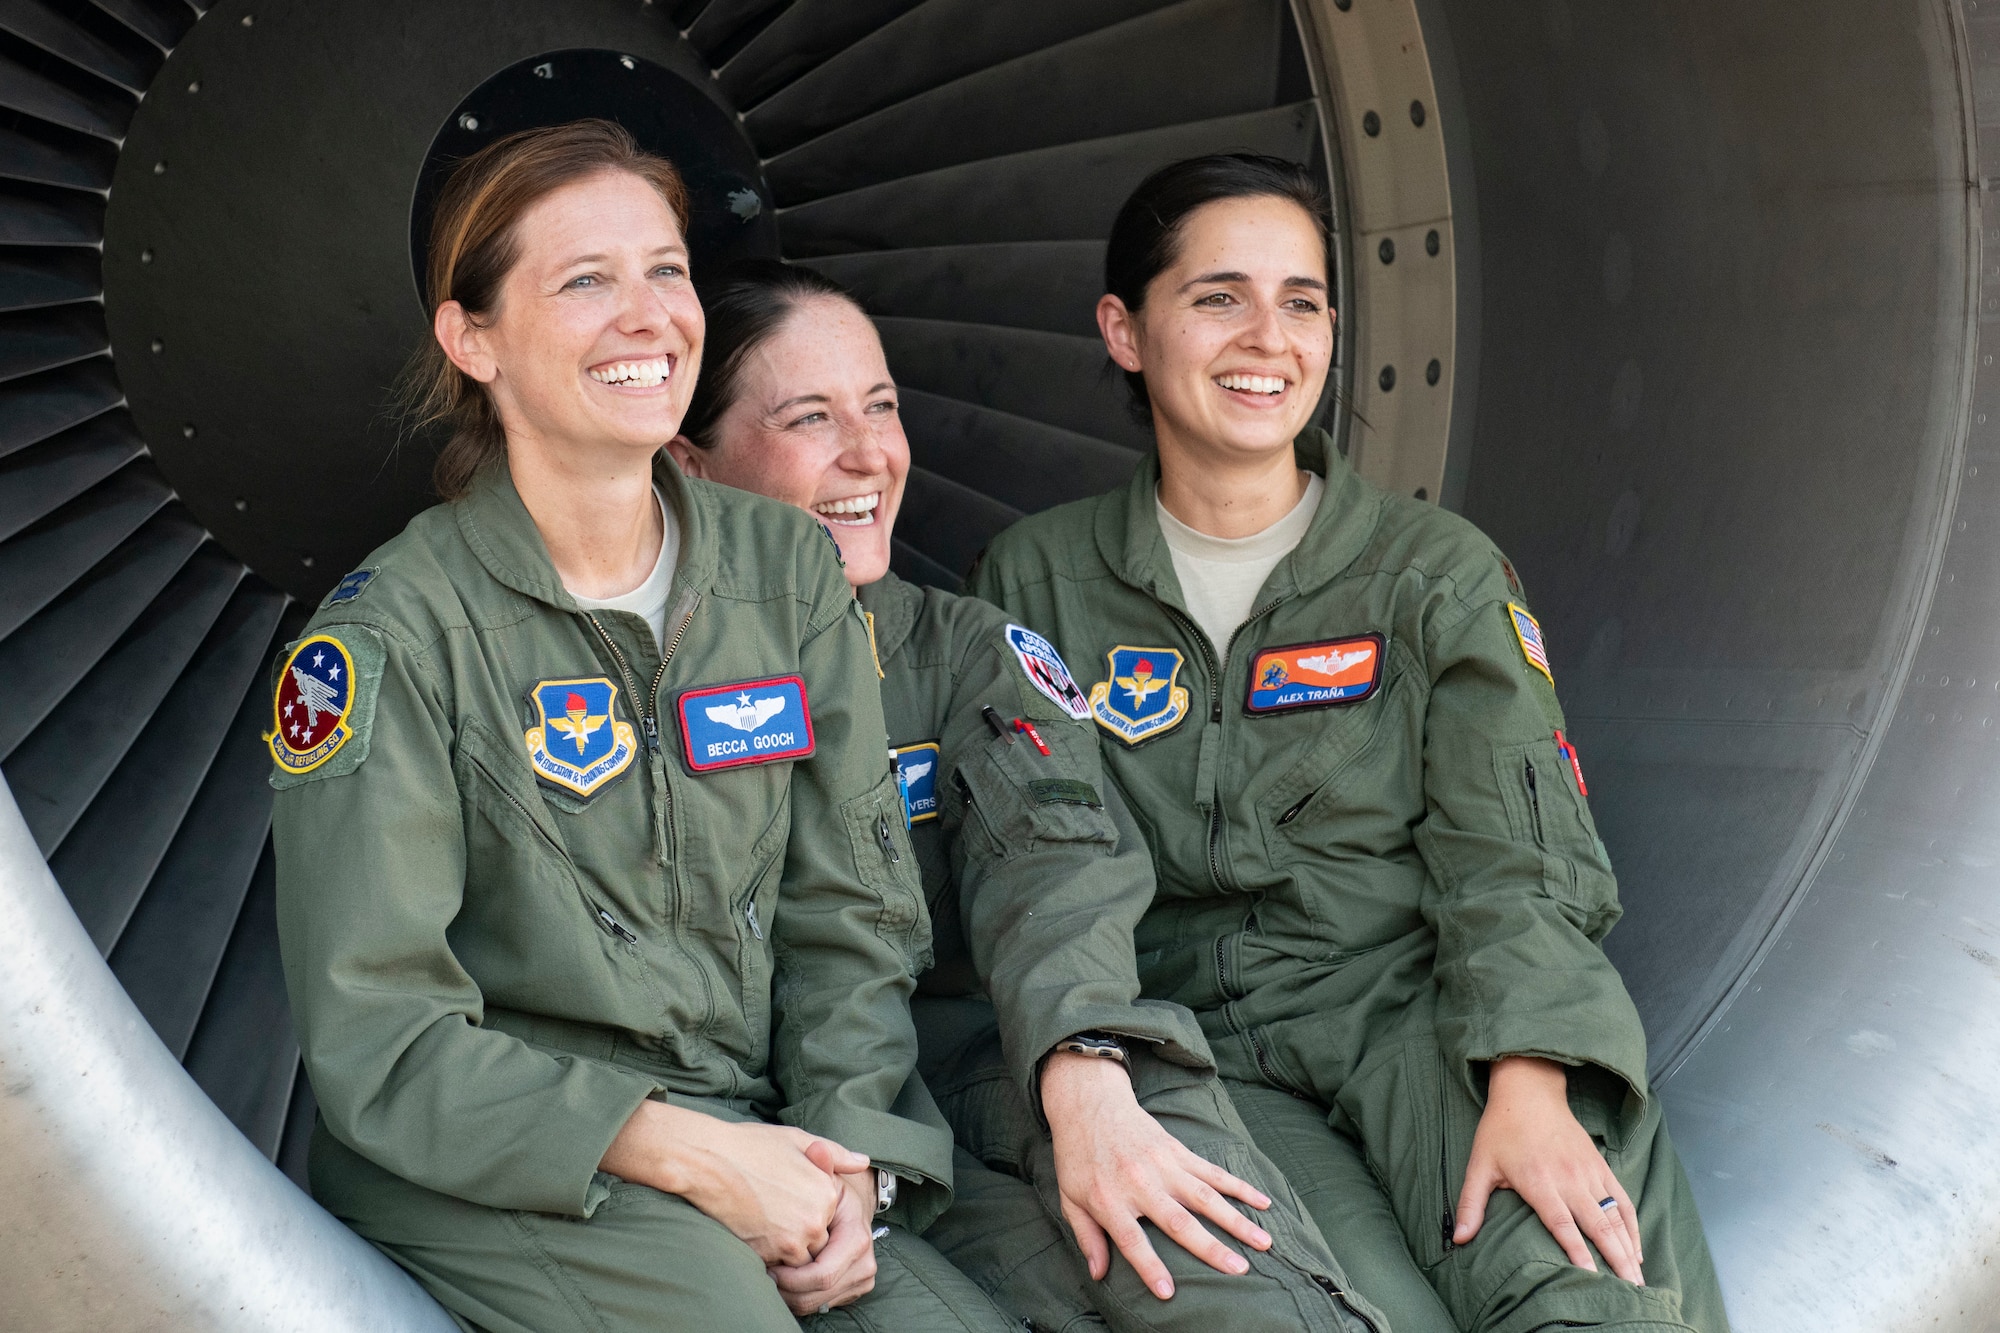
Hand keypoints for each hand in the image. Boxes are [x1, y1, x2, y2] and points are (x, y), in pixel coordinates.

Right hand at [600, 1100, 866, 1266]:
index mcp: (827, 1191)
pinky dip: (768, 1255)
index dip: (808, 1206)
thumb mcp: (797, 1140)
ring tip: (763, 1219)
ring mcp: (792, 1240)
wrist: (709, 1161)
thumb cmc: (750, 1146)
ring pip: (799, 1257)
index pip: (829, 1215)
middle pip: (818, 1240)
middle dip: (800, 1231)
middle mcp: (816, 1219)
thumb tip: (863, 1162)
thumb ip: (835, 1154)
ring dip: (785, 1246)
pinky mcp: (768, 1254)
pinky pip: (777, 1266)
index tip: (786, 1194)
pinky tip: (753, 1229)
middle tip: (773, 1208)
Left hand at [768, 1168, 881, 1314]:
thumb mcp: (821, 1168)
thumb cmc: (825, 1182)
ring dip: (787, 1296)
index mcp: (857, 1235)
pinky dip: (796, 1298)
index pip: (822, 1273)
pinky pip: (819, 1305)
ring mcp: (861, 1278)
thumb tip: (817, 1149)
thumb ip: (821, 1158)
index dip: (789, 1276)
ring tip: (768, 1276)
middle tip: (761, 1274)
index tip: (765, 1265)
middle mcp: (865, 1261)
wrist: (846, 1199)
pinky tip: (781, 1281)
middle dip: (785, 1290)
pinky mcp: (852, 1289)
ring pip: (815, 1304)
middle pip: (817, 1295)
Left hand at [1041, 1051, 1272, 1299]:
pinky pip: (1213, 1172)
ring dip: (1236, 1220)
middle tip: (1239, 1269)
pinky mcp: (1178, 1151)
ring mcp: (1163, 1166)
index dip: (1149, 1267)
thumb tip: (1098, 1275)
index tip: (1168, 1293)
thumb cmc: (1077, 1156)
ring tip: (1263, 1241)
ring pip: (1205, 1197)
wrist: (1090, 1104)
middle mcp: (1140, 1184)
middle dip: (1211, 1248)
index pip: (1132, 1241)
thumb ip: (1087, 1237)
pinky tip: (1262, 1201)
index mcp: (1110, 1200)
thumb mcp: (1069, 1199)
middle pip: (1179, 1222)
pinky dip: (1239, 1187)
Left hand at [1452, 1056, 1643, 1283]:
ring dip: (1629, 1248)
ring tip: (1638, 1280)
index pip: (1562, 1224)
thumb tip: (1458, 1239)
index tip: (1591, 1278)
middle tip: (1630, 1291)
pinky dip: (1633, 1226)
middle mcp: (1569, 1179)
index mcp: (1539, 1182)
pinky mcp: (1601, 1166)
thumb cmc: (1501, 1130)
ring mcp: (1589, 1173)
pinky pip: (1623, 1200)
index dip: (1577, 1252)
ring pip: (1615, 1216)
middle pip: (1598, 1225)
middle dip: (1616, 1259)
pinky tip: (1637, 1250)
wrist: (1529, 1092)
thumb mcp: (1478, 1165)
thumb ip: (1470, 1204)